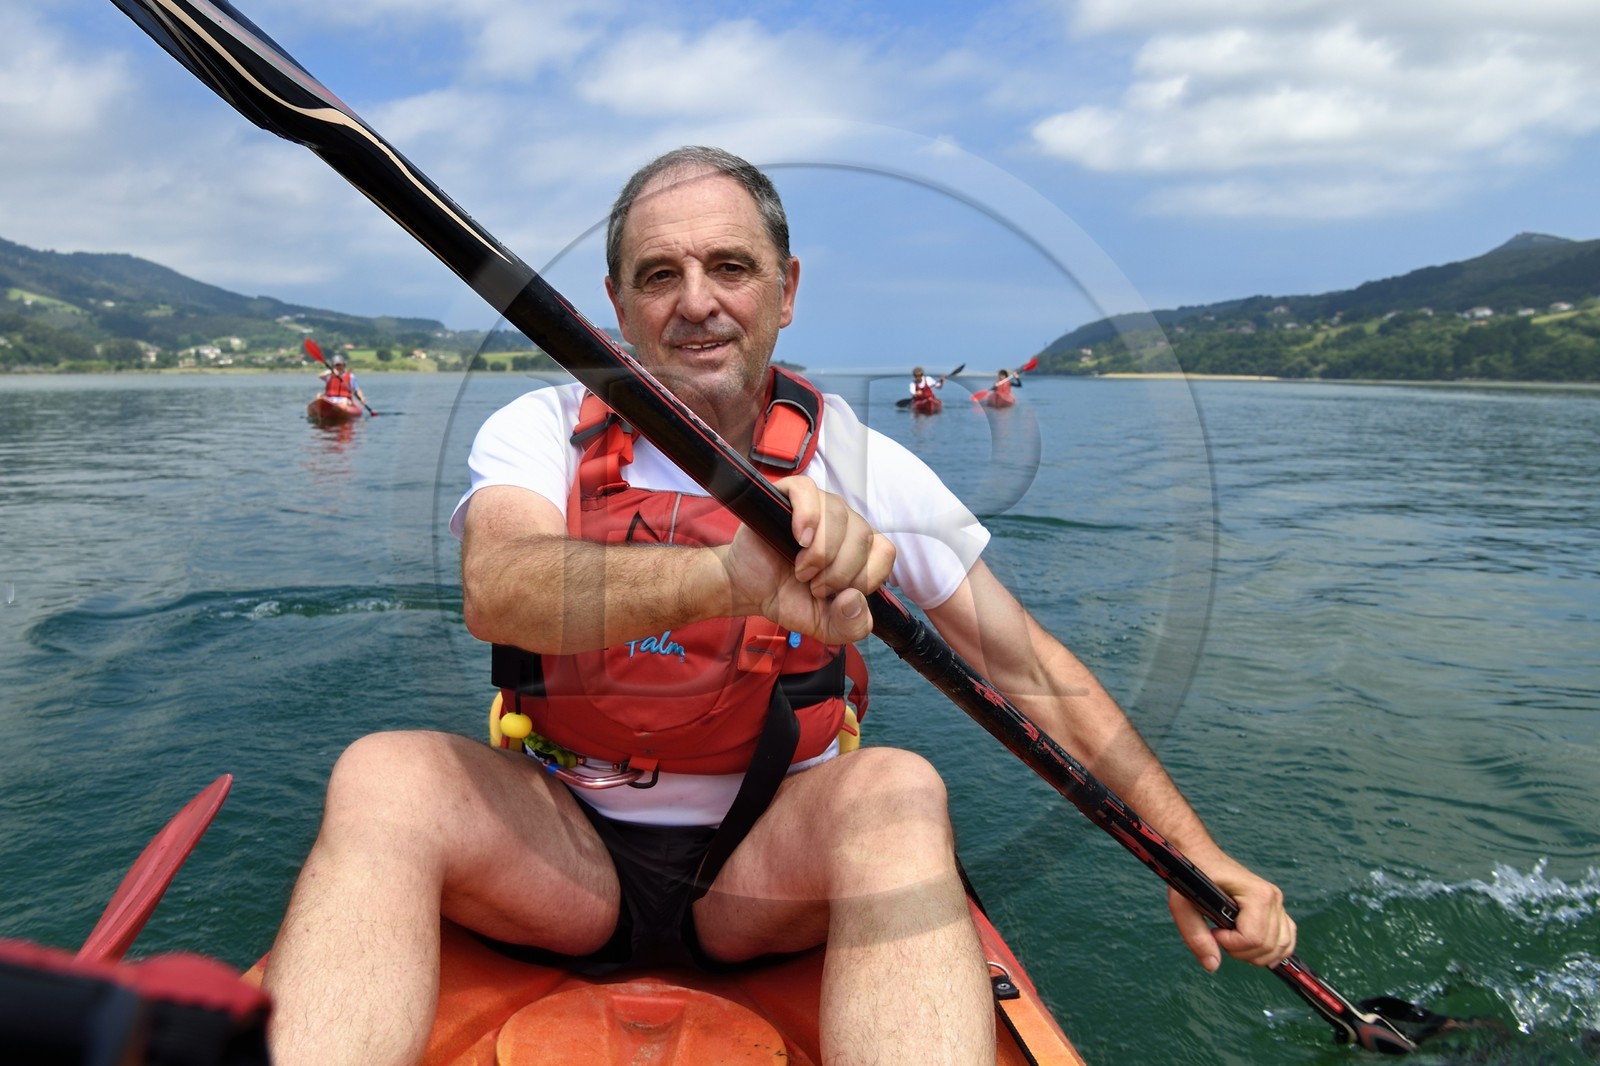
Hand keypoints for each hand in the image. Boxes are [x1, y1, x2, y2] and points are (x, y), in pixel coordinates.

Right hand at [719, 476, 894, 644]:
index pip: (885, 552)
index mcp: (860, 550)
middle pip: (863, 536)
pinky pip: (808, 492)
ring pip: (839, 515)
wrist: (749, 590)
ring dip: (820, 553)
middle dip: (838, 572)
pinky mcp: (790, 494)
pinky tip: (799, 538)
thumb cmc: (789, 599)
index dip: (864, 577)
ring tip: (801, 570)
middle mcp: (845, 523)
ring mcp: (820, 506)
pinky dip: (806, 517)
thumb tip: (854, 599)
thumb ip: (851, 626)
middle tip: (812, 586)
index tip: (837, 594)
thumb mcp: (825, 627)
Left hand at [1167, 857, 1295, 971]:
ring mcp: (1277, 903)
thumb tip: (1213, 965)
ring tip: (1233, 941)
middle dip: (1242, 952)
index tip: (1214, 931)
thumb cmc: (1191, 875)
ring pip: (1281, 946)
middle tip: (1220, 936)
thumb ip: (1196, 936)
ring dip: (1257, 955)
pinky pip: (1287, 938)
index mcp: (1256, 894)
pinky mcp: (1276, 908)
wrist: (1199, 854)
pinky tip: (1255, 951)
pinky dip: (1275, 950)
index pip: (1253, 938)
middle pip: (1268, 946)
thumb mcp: (1183, 905)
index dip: (1231, 944)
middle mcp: (1273, 898)